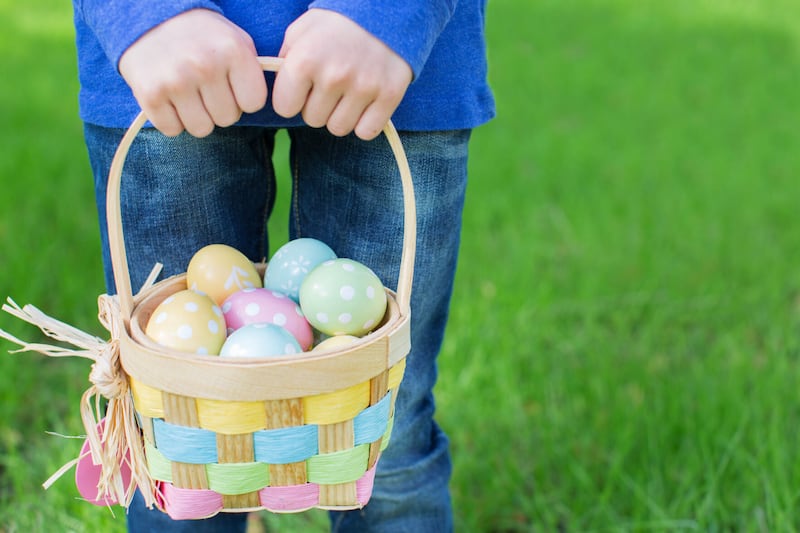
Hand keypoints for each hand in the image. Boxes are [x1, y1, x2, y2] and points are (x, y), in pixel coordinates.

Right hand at [118, 9, 266, 137]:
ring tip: (187, 92)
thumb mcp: (236, 40)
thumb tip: (277, 99)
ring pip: (201, 129)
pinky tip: (168, 96)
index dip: (243, 97)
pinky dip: (171, 119)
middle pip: (227, 119)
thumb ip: (255, 70)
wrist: (149, 19)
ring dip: (196, 116)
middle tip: (205, 86)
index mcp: (233, 50)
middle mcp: (205, 65)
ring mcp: (176, 80)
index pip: (254, 103)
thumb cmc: (202, 37)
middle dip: (218, 107)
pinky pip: (172, 130)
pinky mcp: (150, 95)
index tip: (232, 85)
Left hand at [272, 9, 412, 139]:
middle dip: (318, 106)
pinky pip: (366, 131)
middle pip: (313, 120)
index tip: (304, 88)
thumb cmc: (336, 24)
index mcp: (305, 59)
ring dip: (340, 115)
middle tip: (330, 85)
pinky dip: (364, 122)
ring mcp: (364, 87)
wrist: (385, 9)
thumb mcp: (301, 31)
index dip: (292, 99)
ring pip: (338, 128)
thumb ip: (285, 62)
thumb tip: (279, 92)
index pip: (285, 108)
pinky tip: (365, 102)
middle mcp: (334, 75)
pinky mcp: (389, 95)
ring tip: (347, 92)